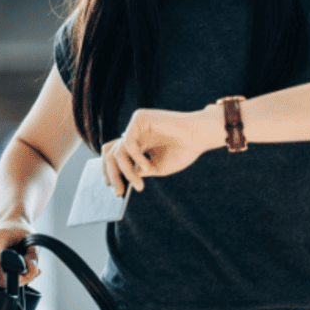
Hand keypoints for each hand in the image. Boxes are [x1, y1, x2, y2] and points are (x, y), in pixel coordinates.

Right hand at [0, 220, 40, 287]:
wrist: (8, 222)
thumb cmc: (20, 231)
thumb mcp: (33, 240)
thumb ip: (34, 257)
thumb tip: (29, 273)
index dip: (6, 278)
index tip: (19, 278)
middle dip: (11, 278)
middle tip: (24, 270)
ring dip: (5, 277)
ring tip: (14, 264)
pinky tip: (5, 265)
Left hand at [102, 106, 218, 193]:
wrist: (200, 137)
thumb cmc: (183, 151)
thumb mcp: (157, 168)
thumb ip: (138, 172)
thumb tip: (121, 178)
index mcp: (138, 143)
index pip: (114, 156)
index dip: (110, 172)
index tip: (115, 189)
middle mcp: (134, 133)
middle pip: (110, 153)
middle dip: (112, 174)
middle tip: (118, 191)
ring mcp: (135, 125)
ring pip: (118, 151)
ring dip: (126, 171)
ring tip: (139, 184)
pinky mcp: (139, 118)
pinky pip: (128, 142)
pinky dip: (136, 158)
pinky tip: (147, 166)